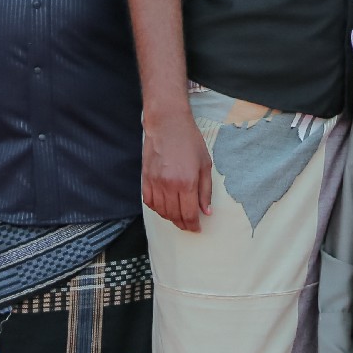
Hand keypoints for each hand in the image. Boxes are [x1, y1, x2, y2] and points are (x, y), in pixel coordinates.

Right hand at [141, 103, 213, 230]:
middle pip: (175, 215)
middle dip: (183, 224)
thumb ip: (205, 190)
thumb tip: (206, 211)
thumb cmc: (189, 140)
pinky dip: (157, 209)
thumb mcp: (205, 164)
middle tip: (189, 226)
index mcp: (187, 182)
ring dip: (170, 218)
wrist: (167, 123)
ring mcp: (155, 182)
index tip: (197, 228)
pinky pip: (149, 201)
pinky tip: (164, 208)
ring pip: (161, 211)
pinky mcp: (145, 178)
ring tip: (178, 218)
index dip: (193, 225)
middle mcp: (169, 185)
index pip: (189, 214)